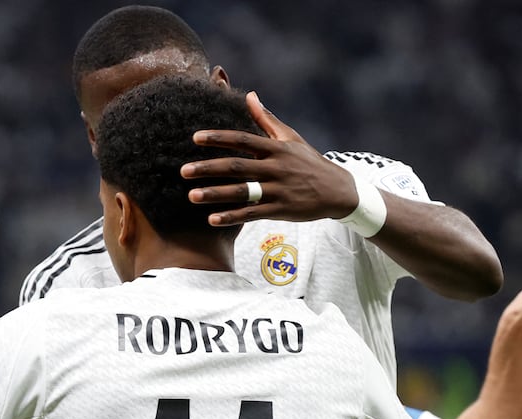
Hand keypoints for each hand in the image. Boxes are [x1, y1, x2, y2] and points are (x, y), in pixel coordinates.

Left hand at [182, 91, 356, 225]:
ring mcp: (279, 190)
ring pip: (243, 192)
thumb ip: (266, 119)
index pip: (242, 139)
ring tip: (192, 196)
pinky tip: (212, 220)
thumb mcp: (291, 138)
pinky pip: (253, 214)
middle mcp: (276, 167)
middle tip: (183, 171)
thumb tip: (250, 95)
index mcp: (276, 148)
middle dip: (208, 168)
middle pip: (237, 167)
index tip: (196, 138)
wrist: (338, 191)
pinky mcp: (281, 210)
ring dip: (216, 194)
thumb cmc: (309, 162)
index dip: (218, 138)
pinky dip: (233, 217)